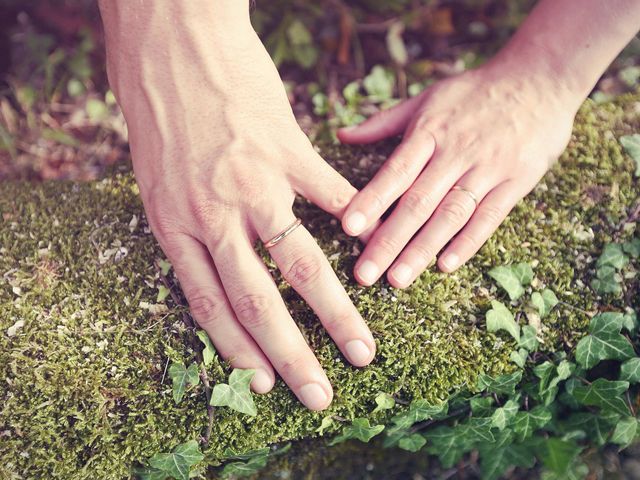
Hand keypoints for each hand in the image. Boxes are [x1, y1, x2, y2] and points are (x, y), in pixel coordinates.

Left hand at [105, 25, 374, 409]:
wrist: (171, 45)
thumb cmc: (161, 115)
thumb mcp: (159, 182)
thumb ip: (191, 228)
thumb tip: (228, 269)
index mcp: (176, 227)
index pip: (210, 305)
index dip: (239, 349)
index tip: (267, 382)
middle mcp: (213, 215)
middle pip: (257, 300)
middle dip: (291, 355)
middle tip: (320, 395)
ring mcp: (251, 183)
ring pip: (300, 261)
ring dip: (336, 310)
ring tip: (362, 345)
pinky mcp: (284, 150)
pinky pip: (326, 194)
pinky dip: (353, 221)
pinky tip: (373, 247)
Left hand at [338, 63, 578, 287]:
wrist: (540, 78)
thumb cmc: (474, 92)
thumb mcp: (426, 99)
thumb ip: (383, 122)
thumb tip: (341, 134)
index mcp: (429, 132)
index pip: (395, 171)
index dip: (372, 200)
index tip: (348, 228)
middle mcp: (456, 152)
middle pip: (418, 202)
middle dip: (389, 240)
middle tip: (365, 274)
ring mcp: (488, 168)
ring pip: (450, 215)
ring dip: (422, 249)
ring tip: (398, 279)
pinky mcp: (516, 181)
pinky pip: (489, 217)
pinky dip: (468, 242)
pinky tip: (446, 266)